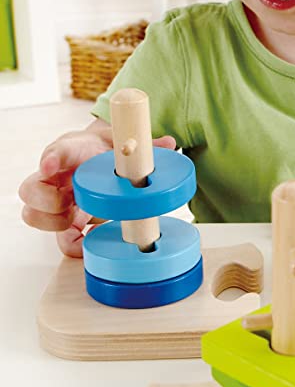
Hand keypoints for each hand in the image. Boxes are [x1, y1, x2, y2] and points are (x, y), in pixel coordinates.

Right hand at [18, 126, 175, 257]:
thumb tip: (171, 143)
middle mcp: (55, 176)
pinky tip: (88, 242)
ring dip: (54, 223)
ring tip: (78, 222)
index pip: (56, 151)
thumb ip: (146, 144)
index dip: (51, 159)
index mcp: (71, 152)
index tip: (51, 166)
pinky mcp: (64, 220)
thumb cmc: (102, 149)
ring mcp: (55, 199)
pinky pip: (59, 239)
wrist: (94, 157)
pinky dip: (73, 244)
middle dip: (48, 202)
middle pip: (31, 190)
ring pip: (33, 215)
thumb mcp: (122, 142)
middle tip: (70, 206)